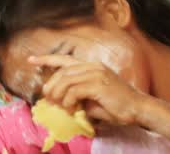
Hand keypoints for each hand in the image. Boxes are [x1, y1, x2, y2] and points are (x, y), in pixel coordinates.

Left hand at [29, 55, 145, 125]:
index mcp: (90, 66)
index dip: (46, 59)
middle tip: (48, 98)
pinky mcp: (98, 84)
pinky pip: (74, 90)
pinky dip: (68, 100)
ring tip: (59, 105)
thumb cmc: (117, 106)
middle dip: (51, 85)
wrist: (138, 109)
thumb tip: (59, 100)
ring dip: (58, 94)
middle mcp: (92, 66)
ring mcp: (96, 73)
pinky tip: (71, 108)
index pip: (64, 59)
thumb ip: (77, 94)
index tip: (30, 60)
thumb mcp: (92, 98)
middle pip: (61, 71)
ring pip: (65, 80)